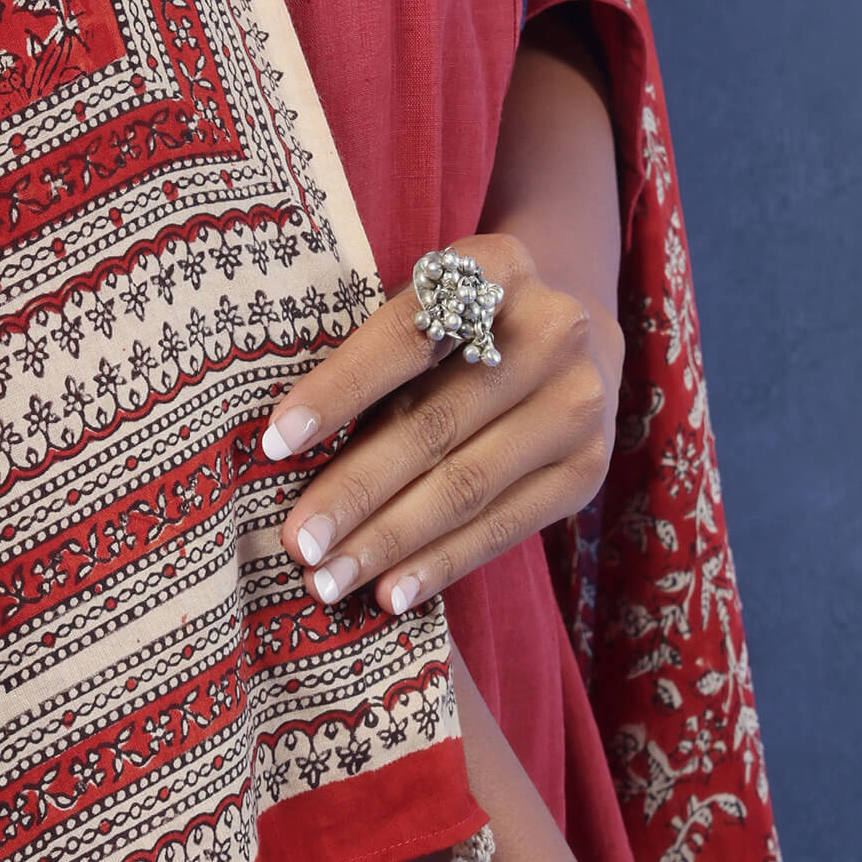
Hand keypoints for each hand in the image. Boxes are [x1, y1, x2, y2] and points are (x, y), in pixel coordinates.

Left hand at [260, 229, 622, 614]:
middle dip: (355, 490)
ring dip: (389, 541)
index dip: (338, 391)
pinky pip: (504, 528)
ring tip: (328, 578)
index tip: (274, 443)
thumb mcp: (425, 308)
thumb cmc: (459, 330)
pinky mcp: (587, 470)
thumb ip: (374, 357)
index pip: (406, 337)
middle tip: (297, 541)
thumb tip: (282, 450)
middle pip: (434, 423)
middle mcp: (553, 331)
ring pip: (466, 485)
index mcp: (496, 268)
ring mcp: (579, 405)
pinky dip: (441, 564)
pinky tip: (390, 593)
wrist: (573, 341)